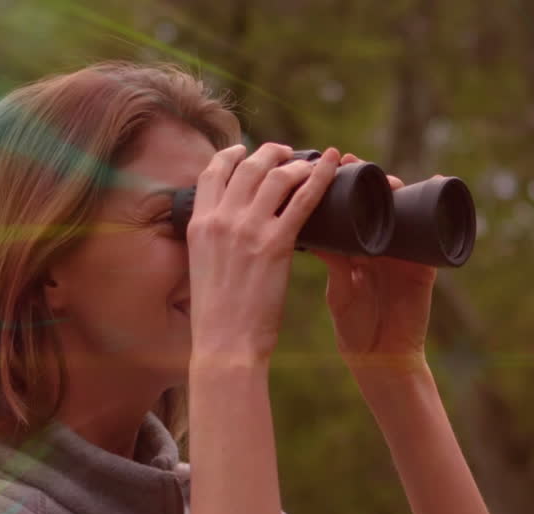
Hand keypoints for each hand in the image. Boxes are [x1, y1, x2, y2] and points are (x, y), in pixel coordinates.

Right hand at [187, 142, 340, 366]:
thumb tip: (226, 233)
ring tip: (311, 161)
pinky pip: (304, 199)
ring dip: (296, 163)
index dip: (231, 156)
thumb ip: (212, 243)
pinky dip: (321, 177)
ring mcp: (248, 228)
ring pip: (276, 176)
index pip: (212, 173)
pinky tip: (334, 166)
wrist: (225, 342)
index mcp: (199, 224)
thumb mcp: (202, 268)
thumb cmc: (218, 316)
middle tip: (285, 153)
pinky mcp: (276, 243)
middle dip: (269, 153)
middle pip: (247, 167)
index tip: (245, 152)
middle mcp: (221, 219)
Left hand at [308, 153, 437, 374]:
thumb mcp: (340, 291)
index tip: (334, 163)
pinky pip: (434, 235)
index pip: (351, 209)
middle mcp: (380, 246)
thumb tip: (311, 236)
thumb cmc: (355, 327)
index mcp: (356, 250)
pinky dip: (439, 210)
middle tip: (358, 163)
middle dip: (372, 179)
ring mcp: (404, 254)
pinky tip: (438, 184)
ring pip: (405, 212)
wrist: (383, 357)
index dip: (344, 185)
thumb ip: (333, 264)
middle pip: (379, 203)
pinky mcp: (425, 265)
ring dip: (400, 189)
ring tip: (390, 178)